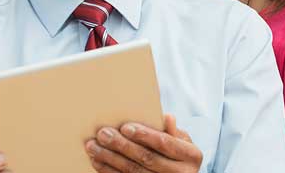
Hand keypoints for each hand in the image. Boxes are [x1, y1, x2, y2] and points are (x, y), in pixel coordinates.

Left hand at [85, 114, 202, 172]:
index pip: (165, 143)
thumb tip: (166, 117)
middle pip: (146, 158)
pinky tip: (98, 161)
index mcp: (191, 156)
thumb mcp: (183, 142)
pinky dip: (109, 171)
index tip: (125, 127)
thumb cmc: (178, 154)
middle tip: (103, 134)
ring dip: (110, 159)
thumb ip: (172, 131)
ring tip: (93, 147)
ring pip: (133, 172)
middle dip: (122, 145)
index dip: (145, 135)